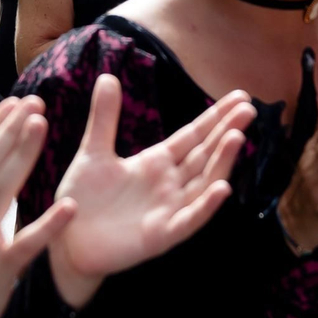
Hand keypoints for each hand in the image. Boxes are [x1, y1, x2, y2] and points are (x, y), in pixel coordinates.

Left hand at [47, 75, 255, 308]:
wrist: (68, 242)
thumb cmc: (84, 198)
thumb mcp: (93, 151)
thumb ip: (104, 117)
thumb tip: (107, 75)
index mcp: (156, 163)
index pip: (193, 136)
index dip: (215, 117)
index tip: (240, 97)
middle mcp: (169, 185)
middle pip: (204, 155)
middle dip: (226, 132)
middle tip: (250, 108)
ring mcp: (168, 210)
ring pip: (202, 183)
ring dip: (220, 162)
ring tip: (236, 137)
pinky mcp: (160, 236)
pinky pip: (188, 220)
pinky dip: (205, 206)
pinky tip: (222, 188)